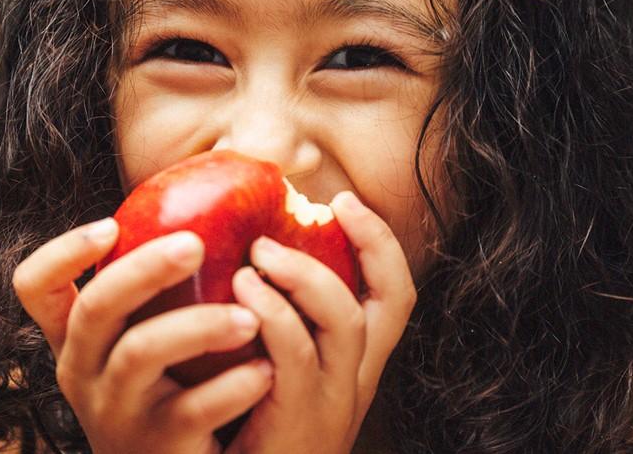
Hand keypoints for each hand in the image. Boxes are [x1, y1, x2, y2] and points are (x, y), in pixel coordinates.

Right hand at [12, 219, 274, 453]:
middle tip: (195, 244)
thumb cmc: (168, 388)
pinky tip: (266, 370)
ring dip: (200, 325)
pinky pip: (192, 408)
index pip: (35, 287)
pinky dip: (233, 386)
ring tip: (252, 317)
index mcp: (75, 339)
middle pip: (95, 309)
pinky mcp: (157, 445)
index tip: (109, 225)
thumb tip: (213, 205)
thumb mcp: (143, 343)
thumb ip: (156, 291)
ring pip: (140, 354)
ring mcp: (114, 411)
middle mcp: (83, 371)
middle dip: (144, 270)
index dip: (62, 251)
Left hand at [223, 191, 417, 453]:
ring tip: (258, 252)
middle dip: (364, 243)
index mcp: (354, 369)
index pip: (394, 296)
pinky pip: (292, 357)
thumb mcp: (266, 376)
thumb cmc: (240, 439)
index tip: (346, 202)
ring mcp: (332, 405)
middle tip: (316, 208)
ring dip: (304, 275)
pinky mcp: (296, 423)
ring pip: (346, 321)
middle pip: (389, 301)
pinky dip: (270, 315)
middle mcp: (355, 384)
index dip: (381, 243)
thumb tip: (241, 254)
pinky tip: (238, 292)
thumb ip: (266, 326)